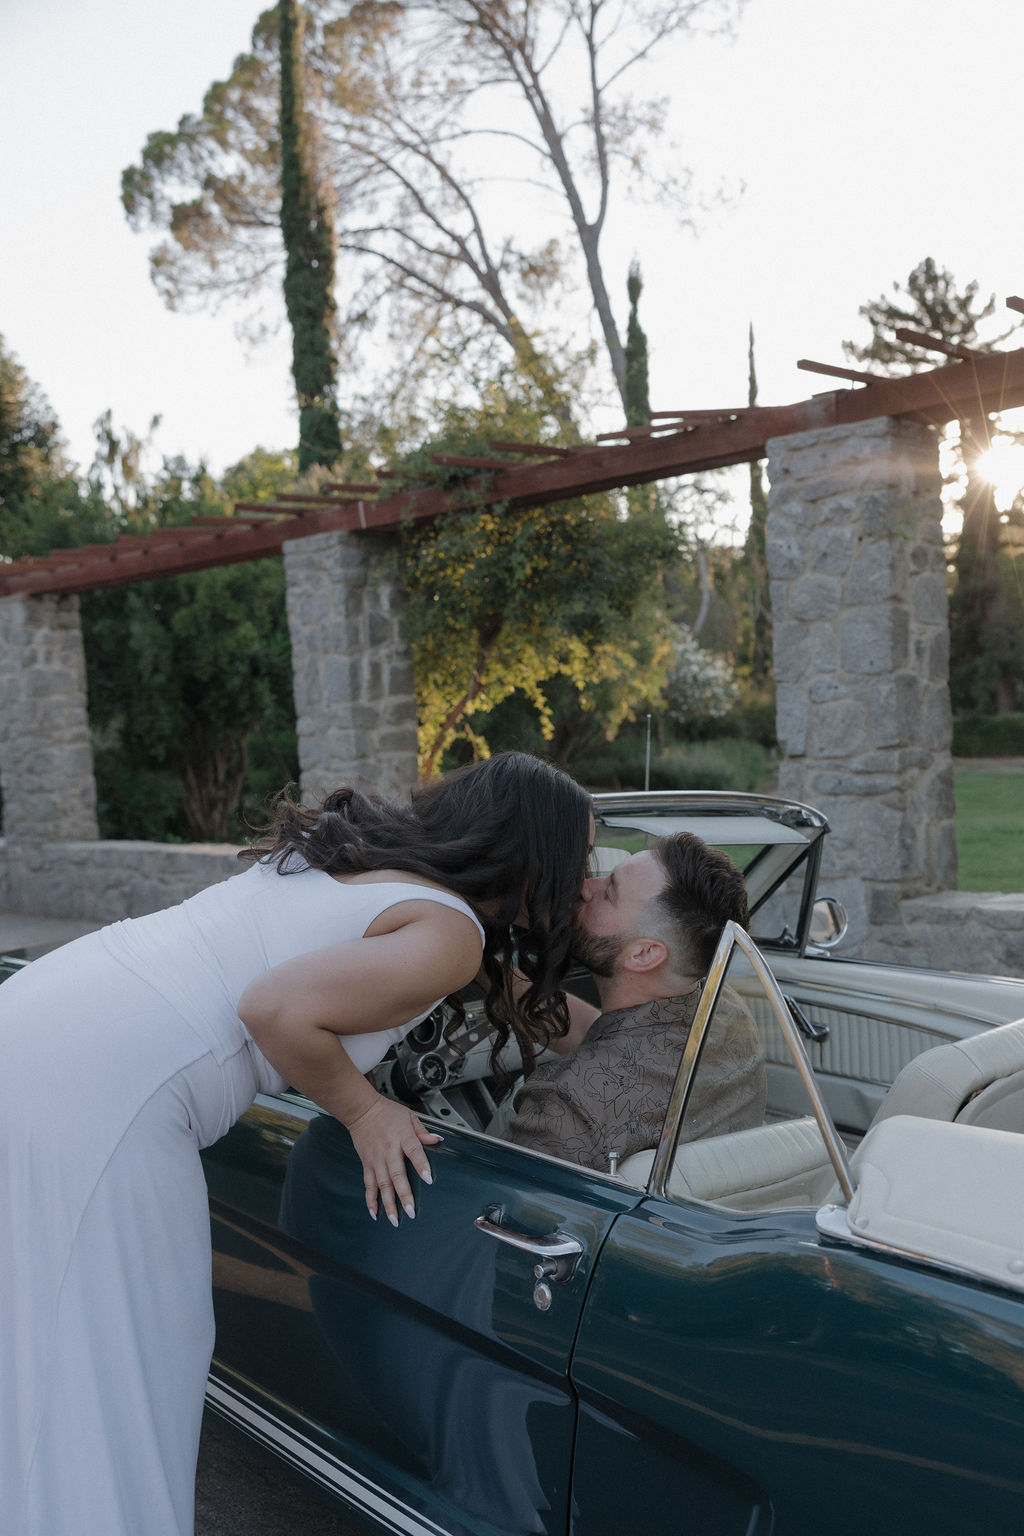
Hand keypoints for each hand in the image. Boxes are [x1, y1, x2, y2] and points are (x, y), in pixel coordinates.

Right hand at [344, 1094, 441, 1226]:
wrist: (362, 1110)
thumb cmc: (387, 1113)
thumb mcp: (409, 1117)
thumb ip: (422, 1132)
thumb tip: (437, 1140)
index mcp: (402, 1137)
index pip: (414, 1152)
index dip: (421, 1165)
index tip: (428, 1179)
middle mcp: (388, 1150)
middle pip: (397, 1175)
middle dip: (404, 1195)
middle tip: (410, 1211)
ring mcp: (376, 1159)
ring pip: (382, 1185)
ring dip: (388, 1203)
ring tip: (394, 1219)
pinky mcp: (367, 1164)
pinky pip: (368, 1184)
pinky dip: (370, 1200)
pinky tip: (374, 1212)